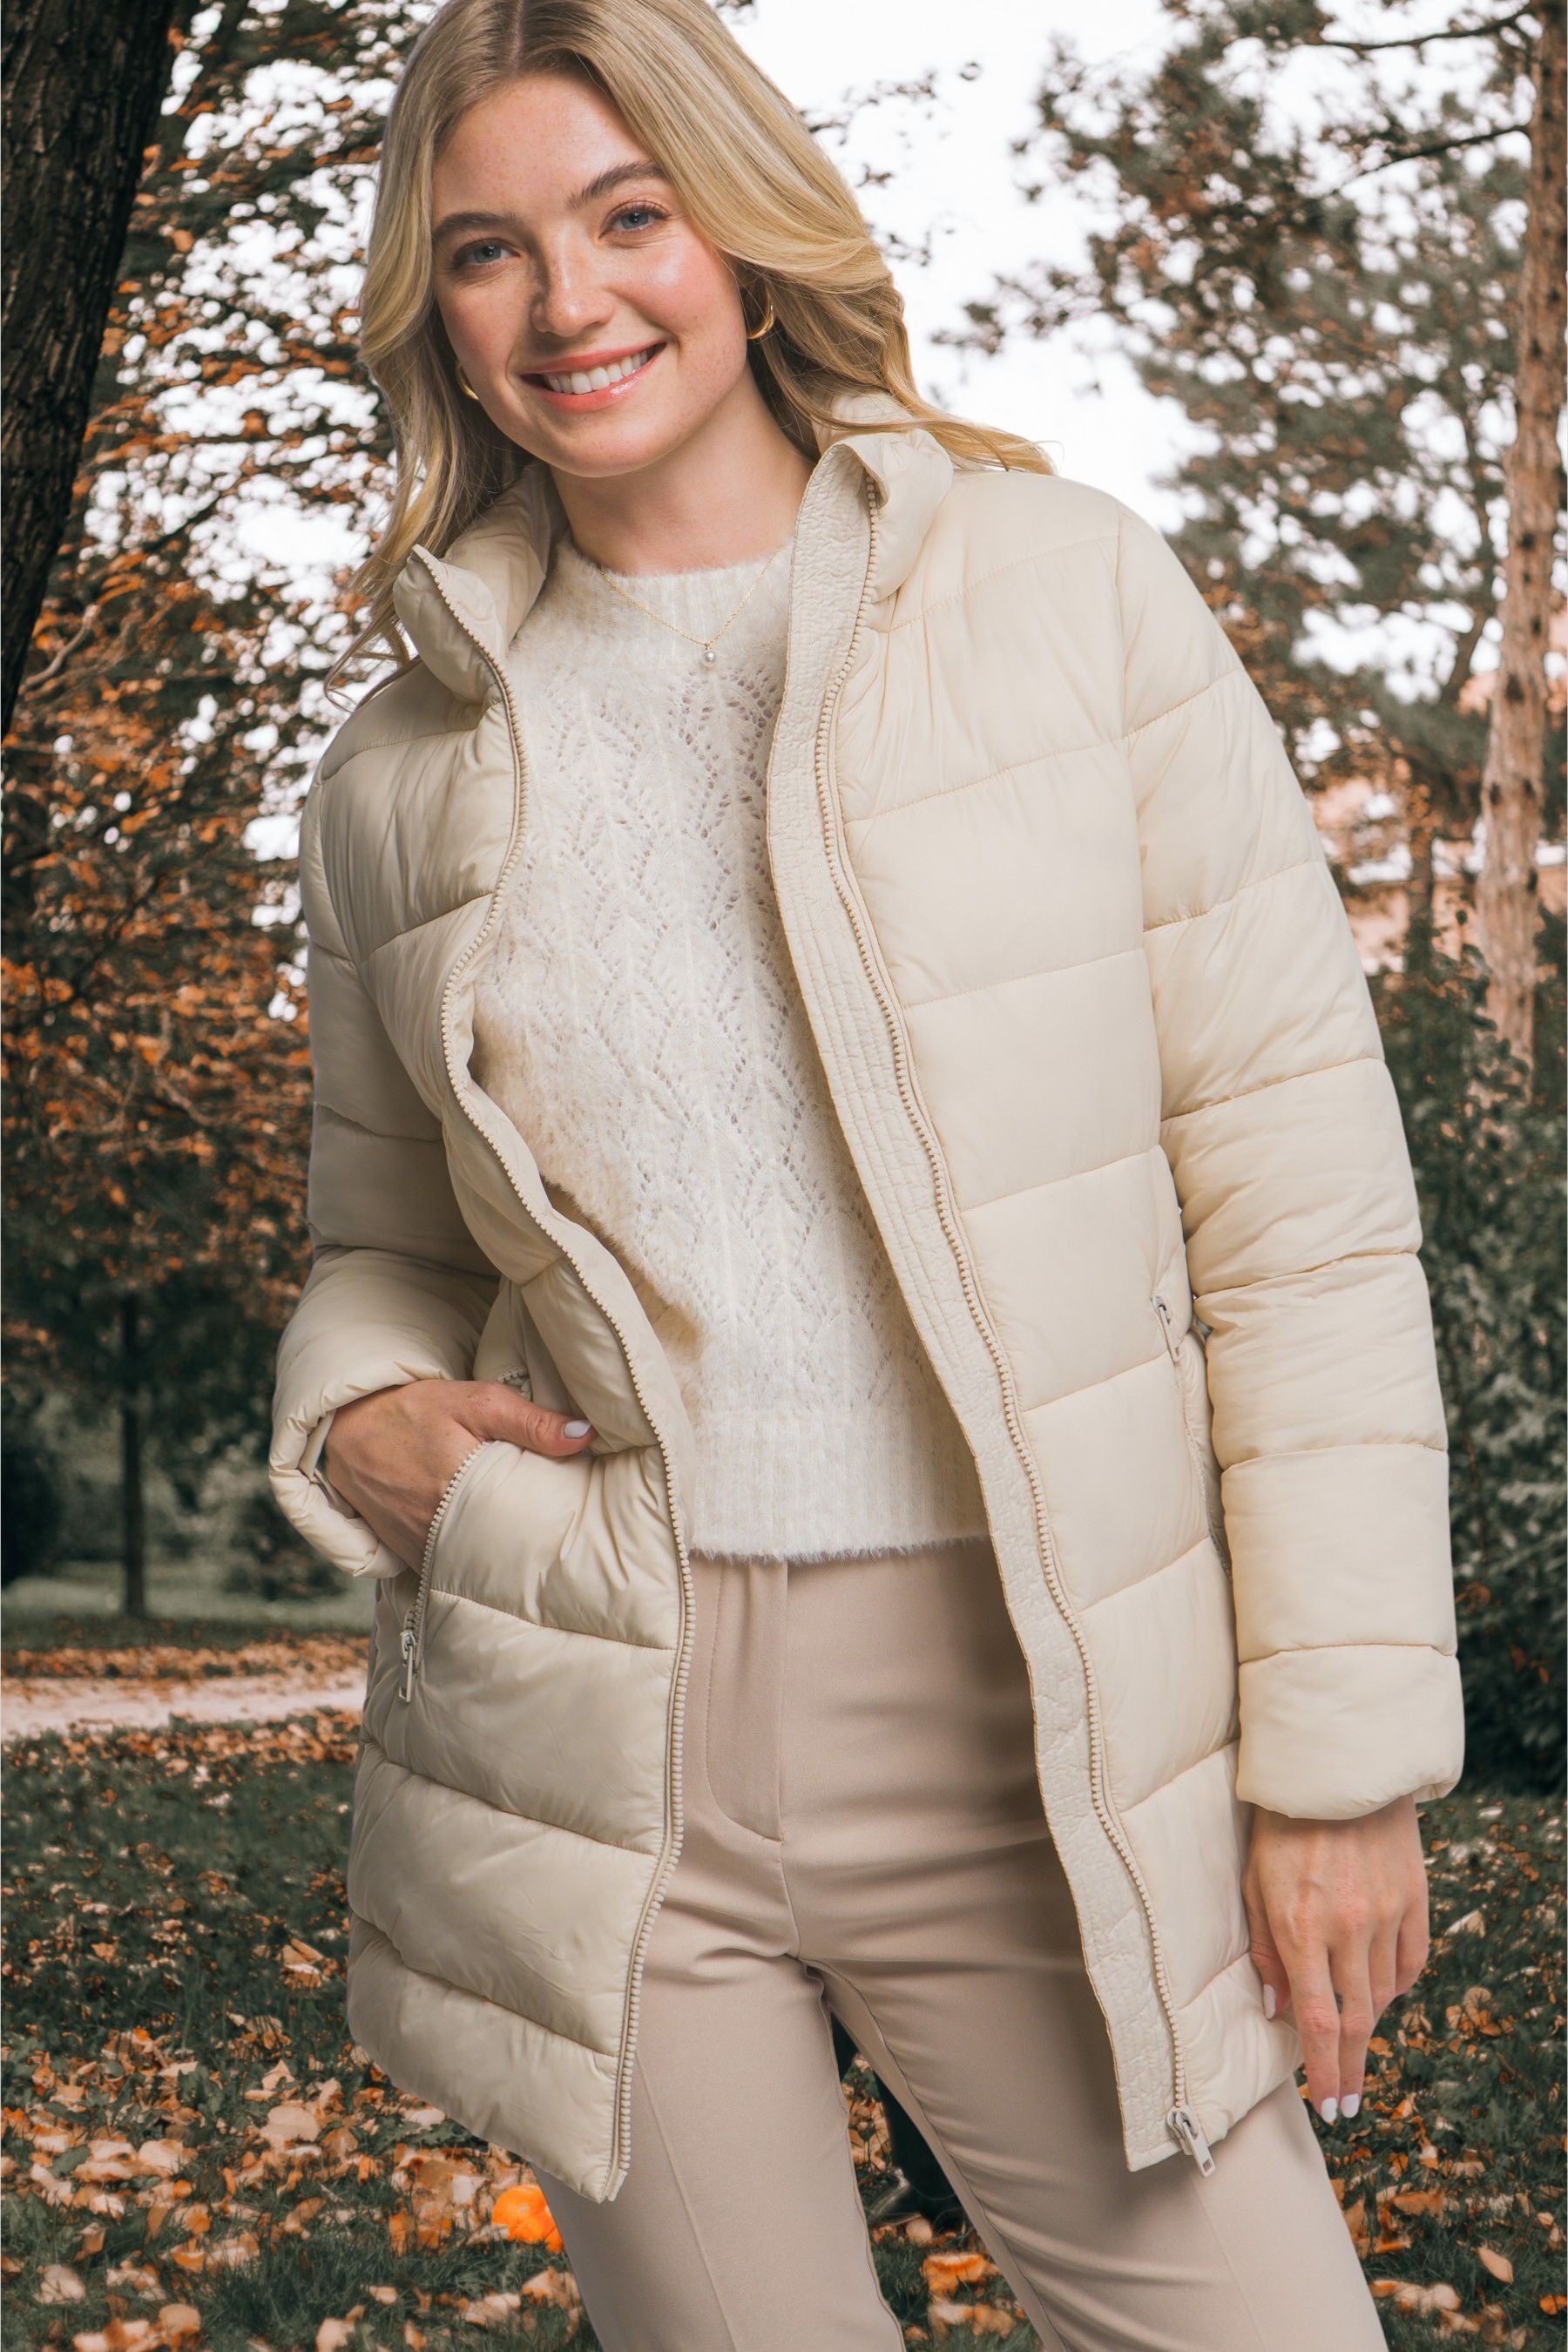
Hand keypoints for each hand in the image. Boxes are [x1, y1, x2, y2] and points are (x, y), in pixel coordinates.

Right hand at [322, 1377, 595, 1570]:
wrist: (348, 1425)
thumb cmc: (415, 1409)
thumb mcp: (476, 1403)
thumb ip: (531, 1421)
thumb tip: (587, 1436)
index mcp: (460, 1490)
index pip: (521, 1527)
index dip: (549, 1529)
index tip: (574, 1527)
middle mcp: (435, 1529)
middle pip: (498, 1552)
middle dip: (527, 1549)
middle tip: (556, 1541)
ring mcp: (416, 1546)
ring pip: (469, 1565)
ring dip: (493, 1557)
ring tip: (524, 1545)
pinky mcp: (404, 1554)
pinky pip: (442, 1567)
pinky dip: (462, 1560)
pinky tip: (484, 1547)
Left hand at [1242, 1793, 1429, 2125]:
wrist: (1336, 1766)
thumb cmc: (1279, 1822)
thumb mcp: (1254, 1882)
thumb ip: (1265, 1948)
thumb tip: (1278, 2009)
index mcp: (1301, 1926)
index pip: (1318, 2020)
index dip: (1324, 2069)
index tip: (1327, 2106)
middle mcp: (1348, 1927)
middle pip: (1358, 2020)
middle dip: (1349, 2068)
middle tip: (1345, 2103)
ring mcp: (1386, 1913)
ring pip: (1383, 1993)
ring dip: (1368, 2026)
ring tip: (1352, 2046)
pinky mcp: (1413, 1897)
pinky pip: (1411, 1961)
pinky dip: (1396, 1986)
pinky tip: (1382, 1996)